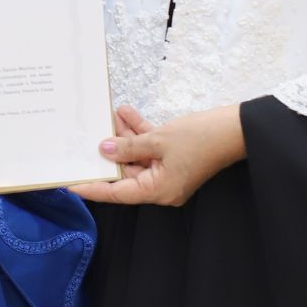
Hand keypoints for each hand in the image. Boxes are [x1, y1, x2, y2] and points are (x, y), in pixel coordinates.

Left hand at [70, 104, 246, 206]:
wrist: (236, 128)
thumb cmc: (201, 137)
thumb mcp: (159, 139)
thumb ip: (129, 146)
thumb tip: (104, 150)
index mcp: (158, 190)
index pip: (117, 193)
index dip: (93, 188)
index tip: (70, 184)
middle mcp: (161, 186)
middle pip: (126, 172)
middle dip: (109, 151)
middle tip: (87, 137)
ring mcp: (168, 171)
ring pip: (138, 156)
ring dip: (124, 136)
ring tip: (109, 115)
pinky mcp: (174, 157)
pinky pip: (151, 147)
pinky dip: (140, 132)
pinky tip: (126, 113)